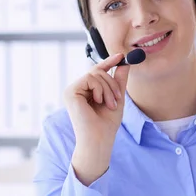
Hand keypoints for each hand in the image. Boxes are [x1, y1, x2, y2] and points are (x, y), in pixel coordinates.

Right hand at [63, 53, 130, 184]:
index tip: (121, 56)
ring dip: (108, 88)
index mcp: (85, 92)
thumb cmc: (106, 124)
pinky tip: (98, 102)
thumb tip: (124, 63)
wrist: (99, 139)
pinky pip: (90, 79)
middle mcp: (76, 90)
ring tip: (110, 104)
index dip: (108, 62)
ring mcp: (72, 91)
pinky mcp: (70, 92)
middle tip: (118, 98)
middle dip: (112, 83)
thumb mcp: (116, 98)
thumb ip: (119, 81)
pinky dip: (100, 89)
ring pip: (95, 74)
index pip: (96, 72)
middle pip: (97, 71)